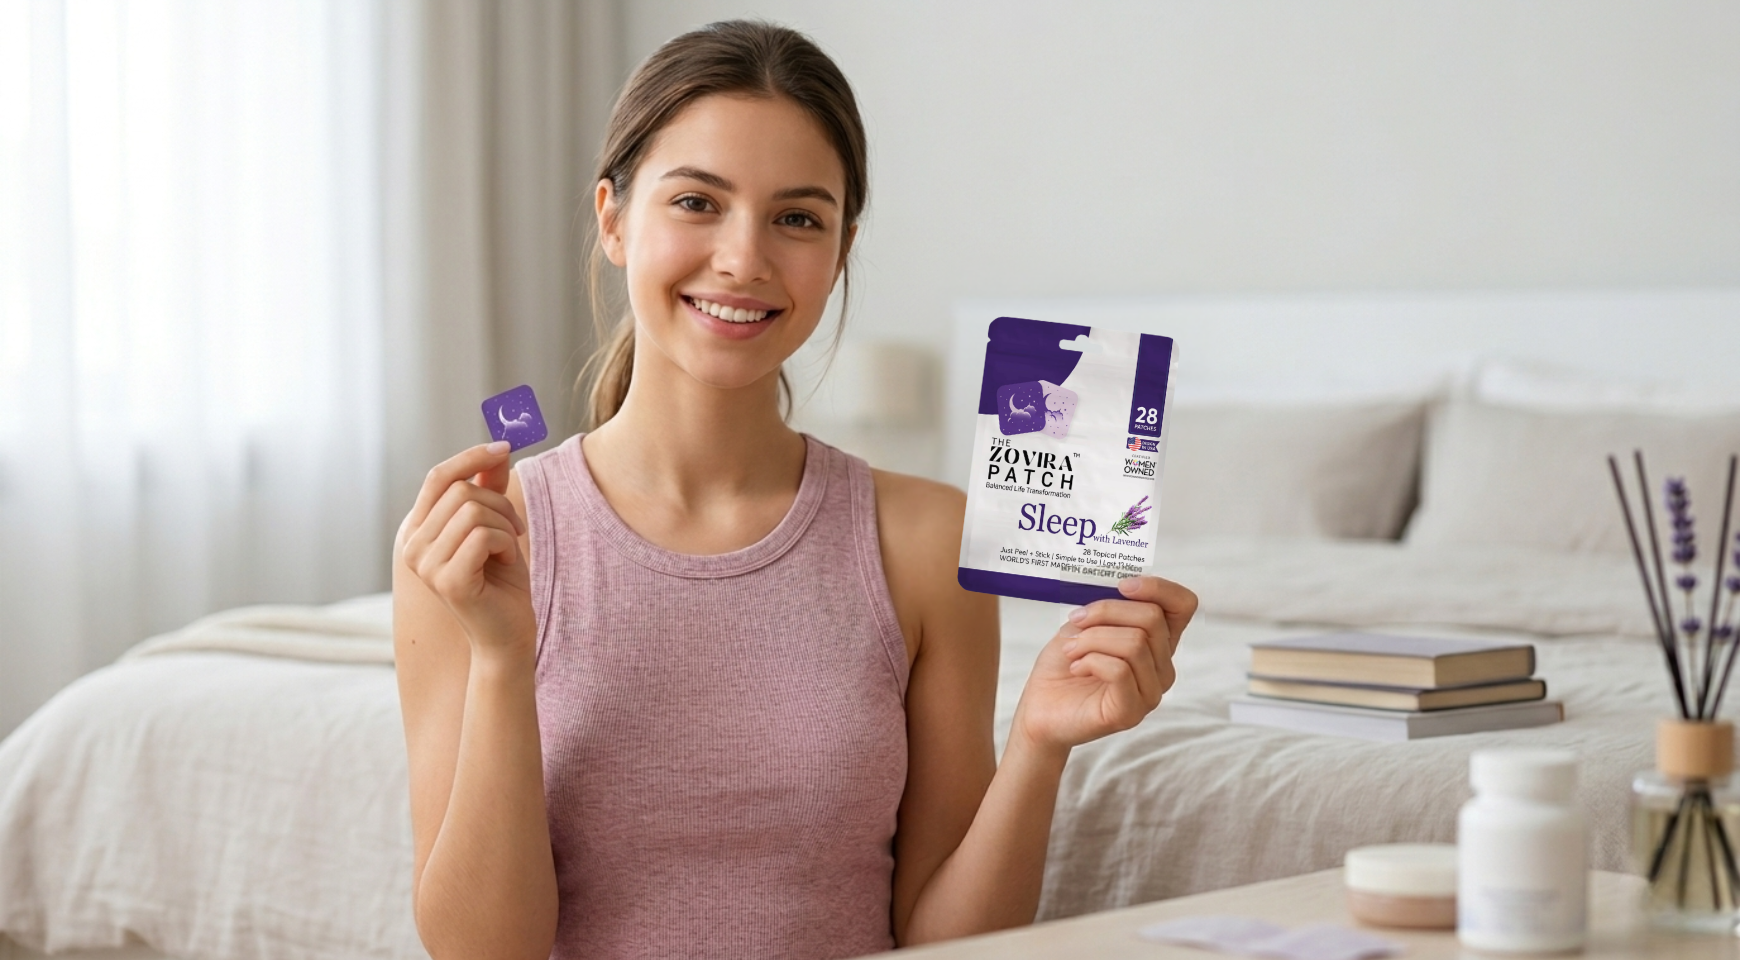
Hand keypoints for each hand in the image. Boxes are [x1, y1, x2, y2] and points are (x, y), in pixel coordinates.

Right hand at [396, 441, 534, 654]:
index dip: (471, 456)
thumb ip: (489, 489)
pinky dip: (506, 543)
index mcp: (418, 530)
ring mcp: (425, 564)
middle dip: (499, 503)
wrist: (506, 633)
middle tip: (513, 528)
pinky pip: (484, 535)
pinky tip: (505, 562)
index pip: (438, 477)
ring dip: (504, 525)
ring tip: (507, 548)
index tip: (505, 446)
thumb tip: (497, 448)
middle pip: (461, 491)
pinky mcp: (447, 580)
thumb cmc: (501, 580)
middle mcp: (412, 546)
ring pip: (474, 510)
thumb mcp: (496, 525)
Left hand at [1011, 576, 1196, 754]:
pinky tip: (1076, 668)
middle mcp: (1162, 668)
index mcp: (1157, 641)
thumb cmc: (1065, 662)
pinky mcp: (1130, 712)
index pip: (1183, 606)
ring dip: (1092, 639)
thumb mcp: (1085, 623)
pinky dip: (1090, 661)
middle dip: (1106, 611)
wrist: (1040, 706)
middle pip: (1152, 618)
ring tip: (1071, 650)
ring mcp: (1150, 692)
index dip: (1158, 588)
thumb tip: (1120, 586)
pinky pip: (1119, 670)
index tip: (1122, 585)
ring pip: (1135, 643)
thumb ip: (1108, 607)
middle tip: (1076, 621)